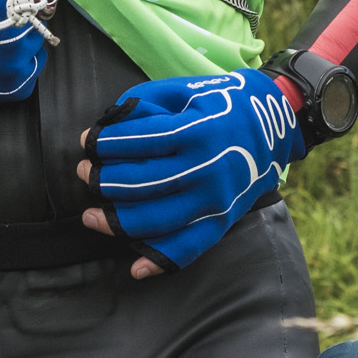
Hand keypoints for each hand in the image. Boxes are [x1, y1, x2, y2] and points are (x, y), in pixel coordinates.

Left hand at [75, 68, 304, 275]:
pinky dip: (162, 260)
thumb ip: (146, 103)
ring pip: (159, 219)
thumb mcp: (187, 90)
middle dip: (104, 180)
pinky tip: (136, 267)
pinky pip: (190, 247)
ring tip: (91, 215)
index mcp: (199, 130)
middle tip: (83, 174)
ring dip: (118, 221)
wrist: (274, 123)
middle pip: (144, 183)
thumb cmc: (221, 102)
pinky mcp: (223, 220)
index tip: (86, 142)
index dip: (108, 144)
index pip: (143, 141)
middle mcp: (208, 168)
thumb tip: (107, 126)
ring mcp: (216, 199)